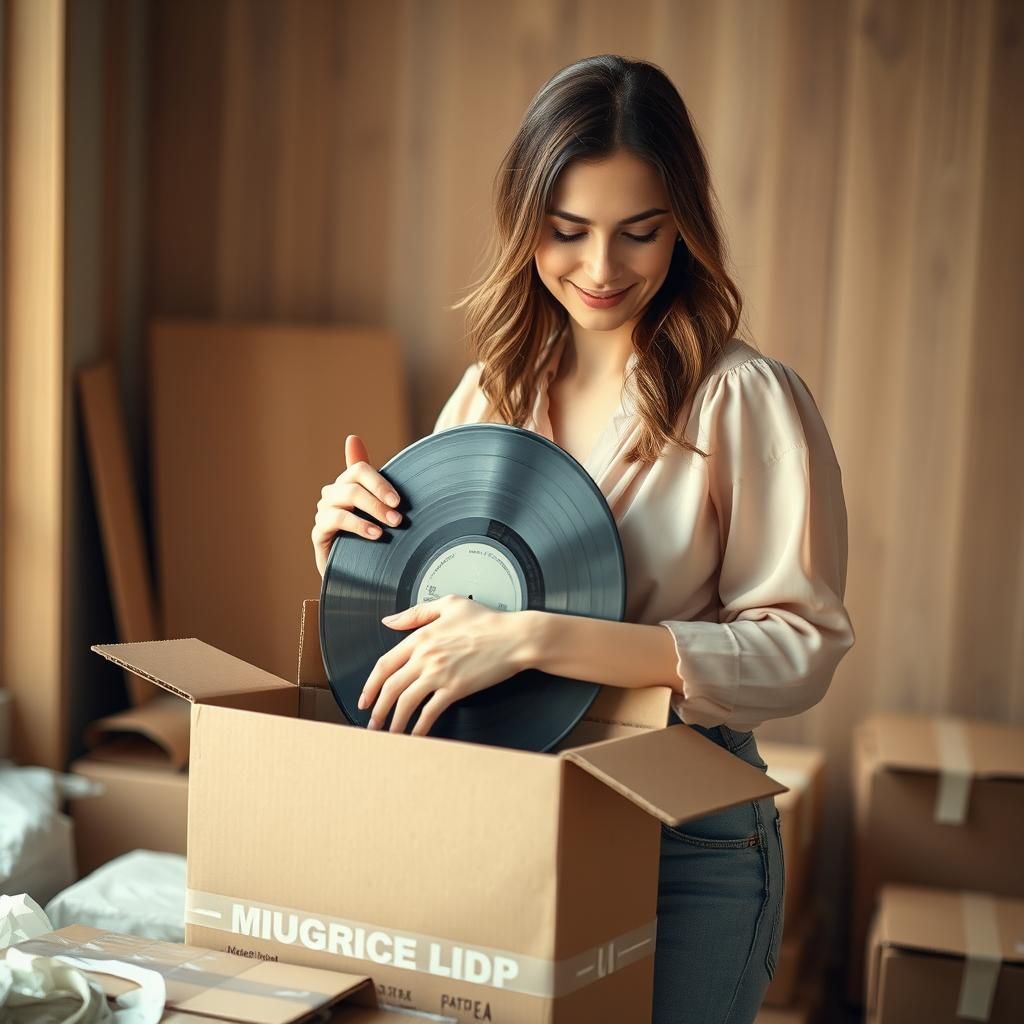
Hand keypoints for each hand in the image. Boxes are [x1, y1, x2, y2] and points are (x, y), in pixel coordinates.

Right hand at [312, 434, 402, 576]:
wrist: (357, 575)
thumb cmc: (370, 539)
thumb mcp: (380, 510)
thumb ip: (377, 482)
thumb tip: (355, 439)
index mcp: (348, 485)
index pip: (359, 469)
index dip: (379, 481)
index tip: (397, 500)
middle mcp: (333, 495)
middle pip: (353, 483)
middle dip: (379, 498)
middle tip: (398, 517)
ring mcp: (324, 512)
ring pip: (346, 497)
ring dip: (372, 510)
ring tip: (390, 525)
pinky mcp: (319, 531)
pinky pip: (336, 520)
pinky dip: (358, 525)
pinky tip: (375, 534)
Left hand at [359, 594, 528, 736]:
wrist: (515, 637)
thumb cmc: (487, 620)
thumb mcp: (449, 604)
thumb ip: (416, 613)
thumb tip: (389, 621)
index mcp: (421, 636)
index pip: (384, 663)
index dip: (370, 684)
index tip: (366, 698)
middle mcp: (425, 656)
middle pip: (390, 687)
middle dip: (377, 709)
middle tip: (373, 722)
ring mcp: (440, 673)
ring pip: (405, 702)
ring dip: (393, 721)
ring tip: (389, 733)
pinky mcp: (456, 689)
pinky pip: (430, 712)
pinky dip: (419, 727)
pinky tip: (416, 735)